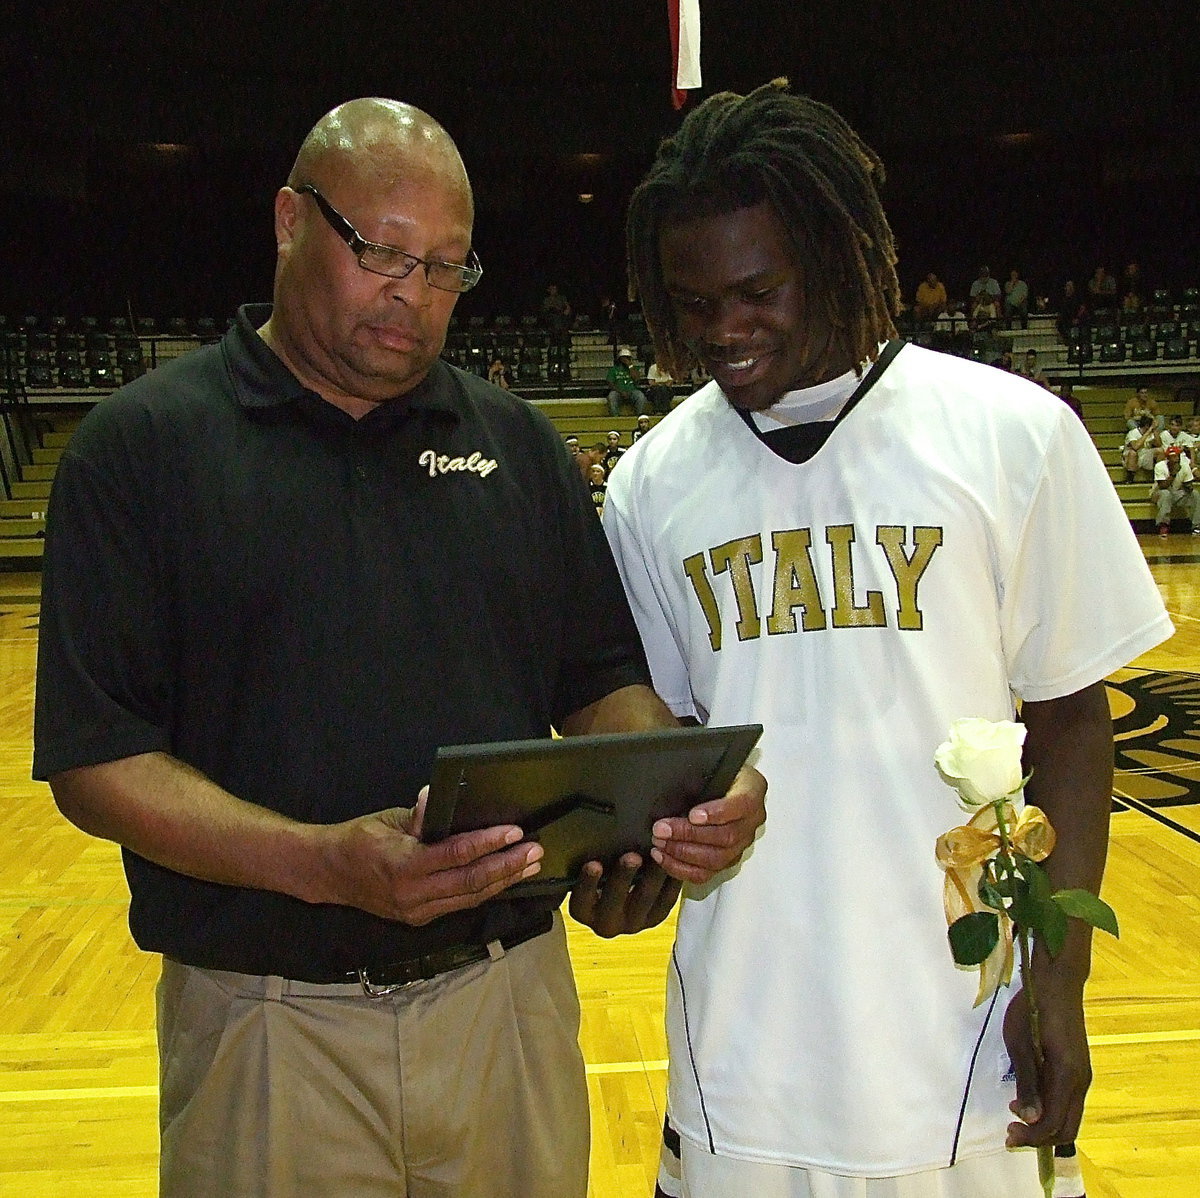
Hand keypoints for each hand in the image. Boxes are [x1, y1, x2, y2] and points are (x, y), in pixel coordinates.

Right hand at [311, 788, 542, 925]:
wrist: (330, 874)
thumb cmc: (360, 840)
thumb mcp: (390, 820)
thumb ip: (421, 816)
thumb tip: (440, 797)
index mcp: (404, 866)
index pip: (456, 855)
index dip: (488, 843)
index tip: (514, 832)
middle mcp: (413, 895)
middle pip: (471, 883)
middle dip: (507, 866)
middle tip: (535, 851)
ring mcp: (417, 912)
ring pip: (470, 898)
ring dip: (503, 881)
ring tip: (530, 865)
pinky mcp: (421, 919)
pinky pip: (460, 904)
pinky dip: (485, 891)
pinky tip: (505, 879)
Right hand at [569, 853, 680, 937]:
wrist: (617, 896)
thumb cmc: (597, 876)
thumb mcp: (588, 871)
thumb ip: (590, 860)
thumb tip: (584, 826)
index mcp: (584, 911)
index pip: (581, 901)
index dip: (587, 883)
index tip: (593, 864)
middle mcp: (607, 922)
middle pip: (614, 901)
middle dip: (623, 877)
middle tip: (631, 857)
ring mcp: (632, 922)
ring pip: (643, 900)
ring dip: (651, 877)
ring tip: (656, 856)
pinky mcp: (654, 917)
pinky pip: (665, 900)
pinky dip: (669, 880)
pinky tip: (672, 861)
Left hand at [649, 765, 765, 883]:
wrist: (722, 782)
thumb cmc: (716, 769)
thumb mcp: (713, 760)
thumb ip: (701, 769)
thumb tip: (676, 775)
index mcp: (753, 790)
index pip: (742, 804)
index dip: (717, 813)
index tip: (693, 815)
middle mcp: (752, 819)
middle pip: (726, 836)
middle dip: (689, 835)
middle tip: (661, 829)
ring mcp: (742, 842)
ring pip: (717, 858)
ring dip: (683, 853)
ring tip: (659, 843)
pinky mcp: (728, 859)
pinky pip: (707, 872)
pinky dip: (682, 868)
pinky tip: (664, 857)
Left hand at [1002, 980, 1091, 1147]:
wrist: (1057, 983)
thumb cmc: (1034, 1008)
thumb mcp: (1020, 1043)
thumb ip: (1027, 1082)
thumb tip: (1030, 1119)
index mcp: (1067, 1076)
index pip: (1053, 1123)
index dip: (1031, 1136)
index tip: (1008, 1135)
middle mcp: (1081, 1082)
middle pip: (1066, 1129)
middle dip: (1039, 1137)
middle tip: (1011, 1131)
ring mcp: (1082, 1076)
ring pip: (1068, 1116)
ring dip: (1044, 1123)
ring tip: (1015, 1113)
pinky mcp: (1078, 1069)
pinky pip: (1067, 1101)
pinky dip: (1049, 1108)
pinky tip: (1028, 1096)